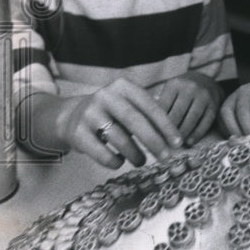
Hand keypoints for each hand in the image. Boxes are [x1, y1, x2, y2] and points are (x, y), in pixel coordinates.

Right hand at [57, 78, 183, 167]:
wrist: (71, 116)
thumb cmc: (112, 113)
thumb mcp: (129, 106)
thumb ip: (148, 117)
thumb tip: (173, 140)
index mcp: (123, 86)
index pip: (150, 106)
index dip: (166, 126)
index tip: (178, 142)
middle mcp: (105, 96)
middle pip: (135, 120)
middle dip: (154, 141)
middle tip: (166, 157)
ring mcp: (89, 113)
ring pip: (119, 138)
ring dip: (135, 154)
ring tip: (142, 161)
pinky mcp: (77, 132)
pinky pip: (101, 152)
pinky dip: (114, 161)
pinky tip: (120, 162)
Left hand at [152, 72, 220, 146]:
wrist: (207, 80)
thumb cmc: (182, 89)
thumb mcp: (171, 90)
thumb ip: (162, 105)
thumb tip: (151, 129)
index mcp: (175, 84)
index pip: (163, 107)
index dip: (157, 123)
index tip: (152, 137)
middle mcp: (190, 88)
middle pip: (177, 114)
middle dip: (169, 131)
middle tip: (163, 145)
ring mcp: (204, 96)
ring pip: (191, 119)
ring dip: (183, 134)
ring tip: (176, 145)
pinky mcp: (214, 105)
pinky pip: (205, 122)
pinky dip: (197, 134)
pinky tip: (190, 142)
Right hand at [219, 80, 249, 141]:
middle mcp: (246, 89)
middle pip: (243, 111)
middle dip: (249, 130)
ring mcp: (233, 95)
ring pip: (228, 113)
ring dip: (236, 131)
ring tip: (245, 145)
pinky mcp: (225, 103)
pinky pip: (221, 118)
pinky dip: (227, 130)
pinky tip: (237, 140)